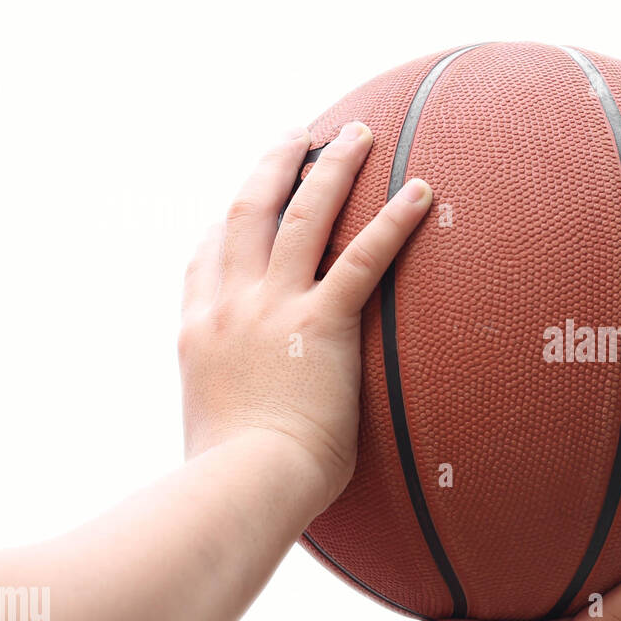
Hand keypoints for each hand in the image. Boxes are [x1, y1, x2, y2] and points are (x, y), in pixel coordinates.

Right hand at [178, 122, 431, 509]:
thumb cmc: (235, 482)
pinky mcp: (321, 324)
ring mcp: (272, 309)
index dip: (223, 226)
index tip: (238, 203)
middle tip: (298, 134)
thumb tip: (246, 431)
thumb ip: (229, 413)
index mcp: (198, 334)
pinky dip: (394, 220)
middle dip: (274, 166)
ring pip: (303, 216)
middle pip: (247, 213)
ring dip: (333, 168)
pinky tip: (422, 192)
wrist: (241, 487)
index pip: (205, 260)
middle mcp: (229, 307)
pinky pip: (364, 259)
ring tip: (360, 132)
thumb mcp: (214, 436)